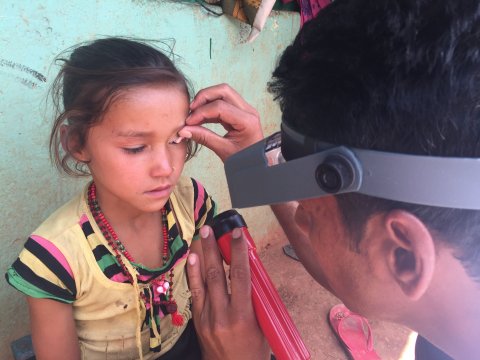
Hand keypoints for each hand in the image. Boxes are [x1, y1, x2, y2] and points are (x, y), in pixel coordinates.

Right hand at [179, 84, 263, 161]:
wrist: (256, 165)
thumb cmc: (245, 161)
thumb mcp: (224, 151)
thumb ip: (204, 138)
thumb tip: (184, 130)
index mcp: (248, 121)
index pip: (220, 107)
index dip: (201, 112)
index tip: (188, 122)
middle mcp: (248, 111)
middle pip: (223, 91)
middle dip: (204, 97)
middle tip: (190, 110)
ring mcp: (245, 110)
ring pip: (223, 93)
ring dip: (206, 100)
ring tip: (193, 115)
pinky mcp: (239, 113)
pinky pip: (223, 103)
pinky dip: (210, 108)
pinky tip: (200, 118)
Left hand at [187, 226, 269, 359]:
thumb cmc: (253, 351)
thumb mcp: (262, 325)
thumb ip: (255, 299)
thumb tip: (250, 272)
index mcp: (243, 316)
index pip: (241, 277)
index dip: (239, 253)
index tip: (237, 235)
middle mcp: (222, 315)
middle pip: (217, 275)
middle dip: (213, 249)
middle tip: (211, 229)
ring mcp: (207, 318)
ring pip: (203, 281)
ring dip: (202, 256)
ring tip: (201, 236)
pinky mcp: (198, 321)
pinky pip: (195, 292)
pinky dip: (193, 274)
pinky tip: (192, 259)